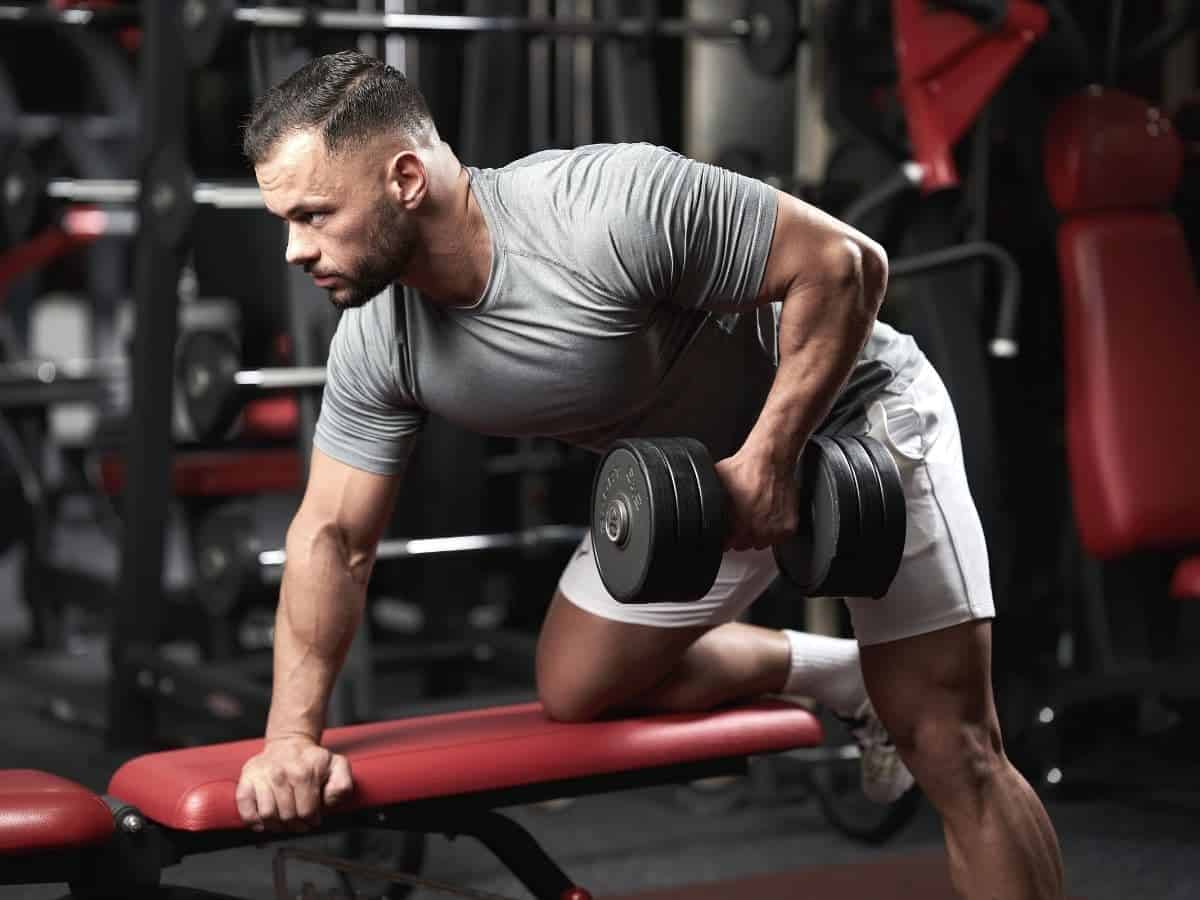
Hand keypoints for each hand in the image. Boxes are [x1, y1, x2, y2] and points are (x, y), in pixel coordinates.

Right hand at [235, 735, 352, 832]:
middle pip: (287, 816)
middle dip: (296, 824)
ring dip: (276, 824)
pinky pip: (246, 809)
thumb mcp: (337, 766)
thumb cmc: (312, 760)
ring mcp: (262, 776)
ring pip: (267, 815)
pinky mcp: (246, 780)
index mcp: (304, 772)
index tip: (313, 817)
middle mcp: (280, 773)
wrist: (288, 744)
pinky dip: (254, 820)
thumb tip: (330, 801)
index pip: (306, 811)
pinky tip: (264, 820)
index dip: (311, 820)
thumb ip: (342, 784)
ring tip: (284, 820)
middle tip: (299, 821)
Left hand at [714, 448, 798, 551]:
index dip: (725, 536)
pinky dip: (775, 528)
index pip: (725, 545)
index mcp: (735, 526)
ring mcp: (772, 532)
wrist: (770, 460)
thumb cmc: (744, 469)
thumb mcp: (715, 486)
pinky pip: (779, 537)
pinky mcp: (787, 528)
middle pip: (743, 545)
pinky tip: (769, 512)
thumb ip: (709, 505)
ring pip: (761, 543)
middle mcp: (754, 532)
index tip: (728, 528)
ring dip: (758, 532)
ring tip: (757, 512)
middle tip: (743, 515)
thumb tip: (699, 512)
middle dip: (741, 533)